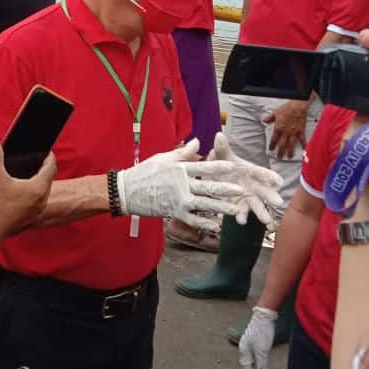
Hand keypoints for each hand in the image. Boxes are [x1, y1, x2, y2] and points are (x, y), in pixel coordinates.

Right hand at [0, 138, 55, 244]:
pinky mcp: (32, 218)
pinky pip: (37, 201)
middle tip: (36, 161)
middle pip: (48, 179)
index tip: (46, 152)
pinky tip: (21, 192)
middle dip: (43, 169)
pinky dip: (33, 194)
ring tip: (28, 175)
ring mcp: (38, 210)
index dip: (49, 157)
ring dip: (38, 182)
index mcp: (38, 187)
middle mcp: (42, 200)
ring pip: (43, 191)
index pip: (51, 167)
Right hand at [117, 138, 247, 230]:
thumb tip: (198, 142)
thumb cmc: (144, 172)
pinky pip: (192, 219)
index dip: (219, 167)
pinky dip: (204, 224)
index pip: (203, 167)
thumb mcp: (162, 158)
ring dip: (221, 208)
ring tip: (235, 210)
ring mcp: (178, 200)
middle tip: (242, 191)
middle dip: (226, 189)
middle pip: (208, 187)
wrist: (127, 191)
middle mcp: (182, 184)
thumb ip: (183, 152)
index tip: (233, 166)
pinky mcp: (174, 212)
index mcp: (180, 169)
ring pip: (204, 204)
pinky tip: (216, 226)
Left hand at [207, 133, 284, 224]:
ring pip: (256, 205)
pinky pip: (240, 211)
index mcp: (251, 171)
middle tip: (278, 203)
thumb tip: (219, 135)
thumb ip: (222, 147)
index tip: (278, 181)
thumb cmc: (223, 162)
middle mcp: (253, 185)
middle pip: (264, 191)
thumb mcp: (222, 154)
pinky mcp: (238, 205)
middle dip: (271, 197)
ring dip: (261, 212)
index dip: (270, 177)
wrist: (214, 174)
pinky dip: (241, 215)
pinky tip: (241, 220)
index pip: (263, 173)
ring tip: (267, 220)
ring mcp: (246, 196)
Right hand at [239, 307, 277, 368]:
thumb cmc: (261, 332)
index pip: (246, 367)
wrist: (264, 316)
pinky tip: (262, 362)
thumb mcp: (262, 350)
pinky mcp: (254, 340)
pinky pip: (254, 354)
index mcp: (243, 350)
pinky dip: (258, 361)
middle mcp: (244, 347)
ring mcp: (249, 343)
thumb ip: (261, 364)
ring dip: (255, 367)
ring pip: (250, 359)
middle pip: (246, 364)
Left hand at [262, 100, 309, 159]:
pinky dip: (303, 145)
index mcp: (278, 128)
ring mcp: (293, 133)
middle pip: (282, 145)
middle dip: (280, 152)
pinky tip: (304, 150)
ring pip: (291, 144)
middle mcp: (286, 132)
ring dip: (290, 151)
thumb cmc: (286, 108)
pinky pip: (302, 140)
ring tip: (289, 157)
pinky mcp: (300, 131)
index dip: (272, 145)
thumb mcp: (275, 112)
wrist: (298, 106)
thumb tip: (263, 120)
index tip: (271, 150)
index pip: (274, 139)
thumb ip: (269, 118)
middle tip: (279, 157)